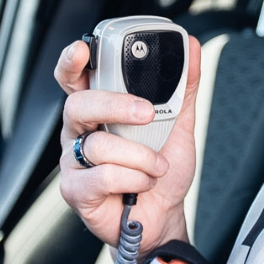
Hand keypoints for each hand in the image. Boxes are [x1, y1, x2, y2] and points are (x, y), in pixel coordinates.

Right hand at [54, 36, 200, 249]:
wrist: (164, 216)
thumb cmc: (161, 170)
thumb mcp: (179, 123)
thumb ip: (183, 86)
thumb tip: (192, 48)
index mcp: (99, 110)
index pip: (76, 78)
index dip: (72, 62)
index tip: (81, 49)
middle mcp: (80, 131)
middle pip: (78, 105)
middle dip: (114, 106)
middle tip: (147, 114)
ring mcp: (74, 161)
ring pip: (97, 145)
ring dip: (139, 156)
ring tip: (157, 166)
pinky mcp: (76, 190)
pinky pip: (102, 176)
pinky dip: (132, 179)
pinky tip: (141, 184)